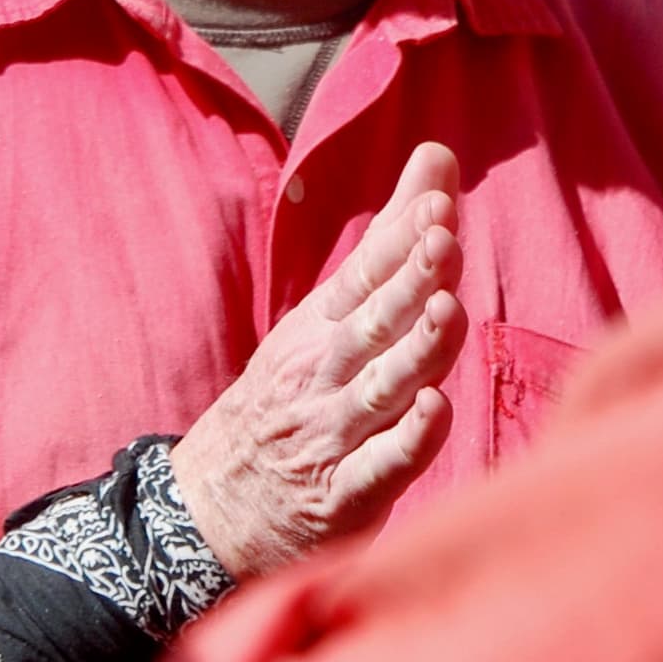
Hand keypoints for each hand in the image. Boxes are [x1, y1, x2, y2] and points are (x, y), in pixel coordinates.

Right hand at [170, 143, 465, 579]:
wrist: (215, 504)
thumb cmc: (292, 394)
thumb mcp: (326, 315)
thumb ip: (392, 240)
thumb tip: (438, 157)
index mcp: (319, 328)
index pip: (363, 276)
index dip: (400, 241)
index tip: (437, 203)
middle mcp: (324, 374)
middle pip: (374, 323)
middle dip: (411, 281)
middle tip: (443, 240)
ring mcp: (333, 435)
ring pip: (382, 388)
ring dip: (415, 351)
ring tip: (447, 312)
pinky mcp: (346, 495)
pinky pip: (380, 465)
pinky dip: (407, 439)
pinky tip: (433, 410)